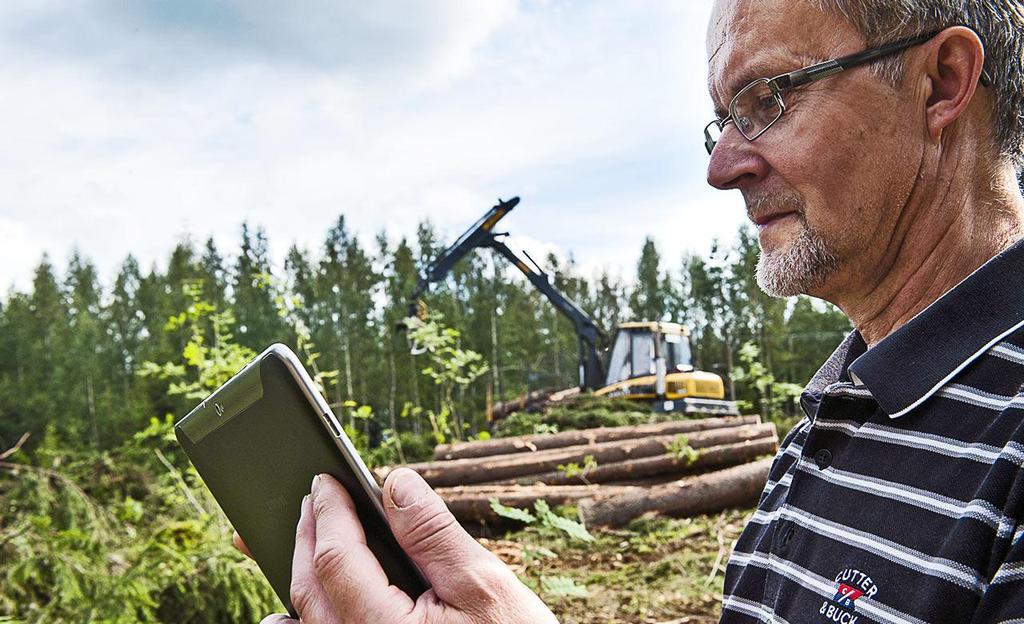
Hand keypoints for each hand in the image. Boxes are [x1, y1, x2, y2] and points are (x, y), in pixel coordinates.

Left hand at [238, 468, 558, 623]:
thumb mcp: (483, 584)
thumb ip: (432, 534)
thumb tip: (396, 483)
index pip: (336, 558)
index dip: (330, 512)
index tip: (326, 480)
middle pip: (309, 589)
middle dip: (308, 537)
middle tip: (313, 499)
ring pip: (307, 620)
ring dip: (301, 575)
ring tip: (305, 541)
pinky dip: (306, 620)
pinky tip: (302, 610)